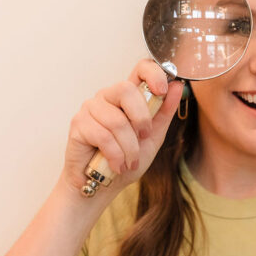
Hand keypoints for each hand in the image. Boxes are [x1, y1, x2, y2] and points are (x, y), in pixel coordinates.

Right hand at [63, 58, 182, 194]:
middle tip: (144, 137)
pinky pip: (103, 137)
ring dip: (129, 148)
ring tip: (129, 162)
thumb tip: (177, 87)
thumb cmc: (126, 160)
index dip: (153, 73)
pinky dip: (116, 156)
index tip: (162, 90)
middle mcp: (107, 97)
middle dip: (141, 118)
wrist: (102, 186)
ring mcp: (90, 109)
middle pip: (126, 89)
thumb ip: (163, 113)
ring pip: (117, 121)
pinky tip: (117, 165)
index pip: (140, 69)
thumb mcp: (152, 138)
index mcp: (127, 97)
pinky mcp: (78, 125)